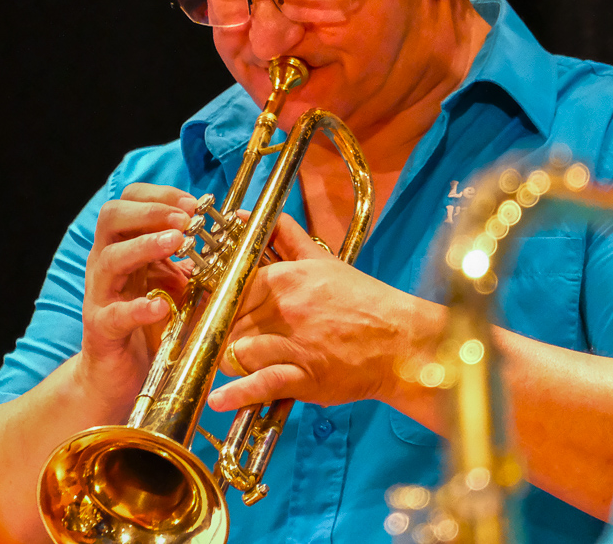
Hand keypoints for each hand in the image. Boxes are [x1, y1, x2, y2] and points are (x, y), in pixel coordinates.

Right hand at [77, 183, 196, 408]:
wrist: (121, 375)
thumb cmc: (150, 325)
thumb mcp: (176, 284)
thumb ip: (193, 261)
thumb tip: (232, 236)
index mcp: (126, 246)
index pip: (132, 201)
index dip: (162, 195)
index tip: (195, 203)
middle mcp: (108, 264)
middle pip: (112, 217)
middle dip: (151, 211)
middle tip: (185, 219)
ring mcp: (101, 295)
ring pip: (110, 258)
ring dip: (144, 246)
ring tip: (176, 244)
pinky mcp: (102, 330)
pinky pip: (114, 314)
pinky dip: (138, 308)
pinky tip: (161, 306)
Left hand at [206, 213, 439, 412]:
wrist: (401, 339)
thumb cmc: (363, 300)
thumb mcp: (322, 260)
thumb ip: (284, 236)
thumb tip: (247, 214)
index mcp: (285, 278)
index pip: (230, 290)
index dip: (217, 305)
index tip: (212, 314)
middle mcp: (284, 308)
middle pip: (228, 323)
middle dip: (219, 336)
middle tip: (215, 344)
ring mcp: (293, 343)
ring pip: (238, 351)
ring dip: (229, 362)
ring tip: (229, 365)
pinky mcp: (305, 376)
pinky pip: (263, 383)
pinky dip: (238, 393)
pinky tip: (220, 398)